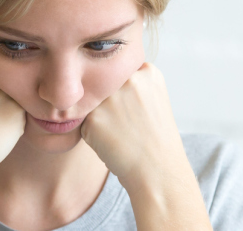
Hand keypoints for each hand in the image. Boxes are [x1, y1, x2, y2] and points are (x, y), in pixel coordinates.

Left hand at [80, 62, 186, 181]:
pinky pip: (84, 121)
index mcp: (148, 72)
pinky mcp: (94, 117)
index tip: (135, 111)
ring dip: (100, 118)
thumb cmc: (155, 140)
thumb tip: (99, 81)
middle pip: (105, 87)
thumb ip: (131, 85)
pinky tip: (112, 143)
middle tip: (127, 125)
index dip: (125, 95)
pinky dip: (93, 134)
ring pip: (93, 103)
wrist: (158, 171)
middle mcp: (129, 79)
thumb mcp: (154, 100)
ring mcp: (111, 97)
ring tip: (120, 134)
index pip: (120, 74)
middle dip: (110, 104)